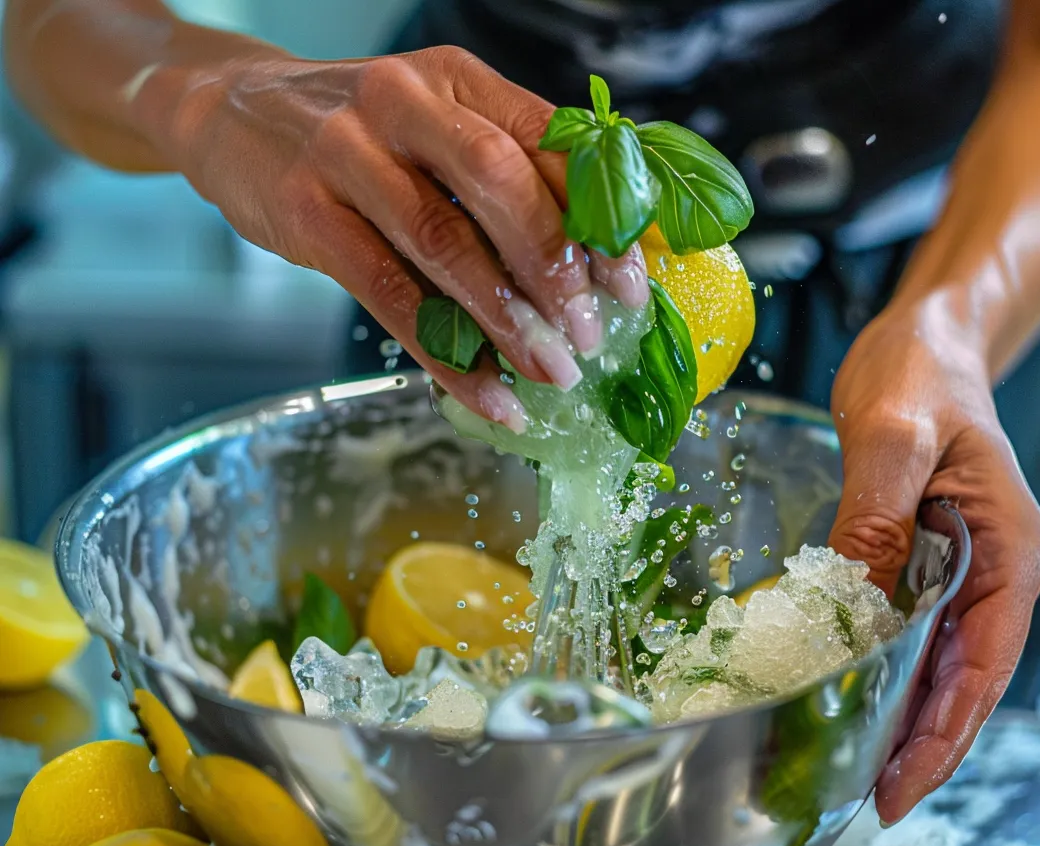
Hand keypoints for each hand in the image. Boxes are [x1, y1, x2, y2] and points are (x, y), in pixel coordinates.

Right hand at [131, 45, 647, 427]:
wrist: (230, 111)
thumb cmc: (359, 132)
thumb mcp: (437, 120)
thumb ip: (507, 170)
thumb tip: (599, 260)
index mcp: (459, 79)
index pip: (550, 142)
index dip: (601, 221)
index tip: (631, 287)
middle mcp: (406, 103)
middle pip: (503, 187)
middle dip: (558, 270)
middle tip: (592, 336)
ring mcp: (348, 155)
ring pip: (446, 245)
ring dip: (508, 322)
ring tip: (553, 374)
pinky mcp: (307, 212)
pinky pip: (389, 297)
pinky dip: (444, 354)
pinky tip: (485, 395)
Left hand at [826, 295, 1039, 823]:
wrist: (923, 343)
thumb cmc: (921, 374)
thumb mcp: (894, 434)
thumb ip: (877, 513)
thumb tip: (854, 602)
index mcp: (1010, 550)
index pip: (985, 661)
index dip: (946, 729)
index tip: (903, 783)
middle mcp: (995, 570)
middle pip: (966, 679)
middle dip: (923, 743)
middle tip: (872, 798)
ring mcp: (963, 569)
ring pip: (938, 664)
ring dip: (903, 718)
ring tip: (857, 770)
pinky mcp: (926, 560)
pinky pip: (911, 632)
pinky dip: (886, 672)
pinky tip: (852, 700)